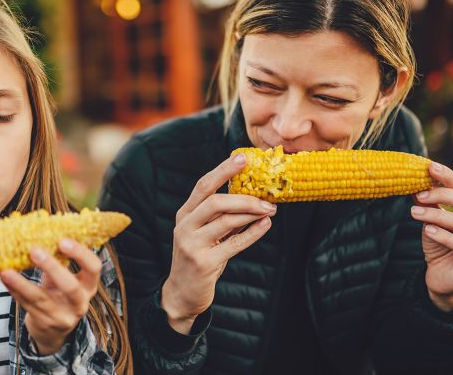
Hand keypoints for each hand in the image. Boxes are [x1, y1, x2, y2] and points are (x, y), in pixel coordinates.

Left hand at [0, 239, 100, 354]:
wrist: (53, 331)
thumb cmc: (59, 294)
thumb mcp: (64, 278)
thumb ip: (58, 259)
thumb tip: (38, 229)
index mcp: (89, 286)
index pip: (94, 268)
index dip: (81, 254)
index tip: (63, 240)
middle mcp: (80, 303)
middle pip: (71, 287)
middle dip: (53, 267)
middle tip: (35, 250)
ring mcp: (62, 317)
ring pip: (41, 299)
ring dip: (22, 283)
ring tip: (6, 271)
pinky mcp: (44, 323)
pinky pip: (26, 305)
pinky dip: (14, 291)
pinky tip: (4, 279)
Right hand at [161, 153, 275, 333]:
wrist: (182, 293)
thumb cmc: (199, 257)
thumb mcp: (204, 232)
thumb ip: (221, 215)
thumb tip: (252, 192)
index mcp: (185, 214)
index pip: (203, 186)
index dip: (223, 170)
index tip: (243, 158)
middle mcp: (185, 226)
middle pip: (215, 202)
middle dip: (244, 197)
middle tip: (268, 197)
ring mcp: (192, 245)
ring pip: (226, 221)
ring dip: (251, 213)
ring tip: (270, 210)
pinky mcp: (204, 263)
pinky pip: (234, 244)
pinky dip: (252, 233)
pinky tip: (265, 225)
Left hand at [411, 162, 452, 311]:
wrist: (441, 278)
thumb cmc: (440, 245)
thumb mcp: (433, 220)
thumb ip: (430, 202)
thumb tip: (416, 180)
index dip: (449, 178)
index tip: (429, 168)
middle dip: (443, 195)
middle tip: (419, 194)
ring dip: (437, 216)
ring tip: (414, 213)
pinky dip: (445, 236)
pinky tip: (428, 231)